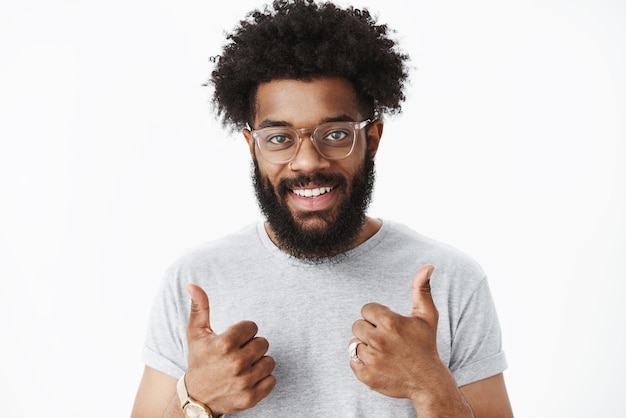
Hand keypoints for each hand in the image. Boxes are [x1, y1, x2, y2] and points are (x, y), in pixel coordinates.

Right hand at [184, 284, 275, 414]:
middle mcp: (235, 363)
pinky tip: (248, 380)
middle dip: (252, 346)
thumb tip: (192, 285)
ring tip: (243, 367)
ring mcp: (244, 382)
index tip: (232, 340)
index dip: (243, 332)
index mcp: (224, 344)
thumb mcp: (196, 333)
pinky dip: (263, 380)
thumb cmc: (199, 361)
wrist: (197, 398)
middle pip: (263, 342)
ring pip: (270, 361)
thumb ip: (199, 307)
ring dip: (258, 363)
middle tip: (237, 354)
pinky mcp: (251, 397)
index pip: (253, 326)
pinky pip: (272, 380)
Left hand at [350, 264, 446, 400]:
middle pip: (357, 325)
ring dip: (365, 347)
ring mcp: (372, 360)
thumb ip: (422, 289)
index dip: (377, 317)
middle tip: (387, 340)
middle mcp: (379, 340)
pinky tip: (379, 364)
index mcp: (390, 322)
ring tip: (384, 353)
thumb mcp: (427, 316)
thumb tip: (428, 266)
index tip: (390, 326)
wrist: (427, 382)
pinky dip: (362, 363)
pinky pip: (352, 361)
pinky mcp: (366, 376)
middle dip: (370, 331)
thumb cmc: (425, 344)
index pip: (366, 310)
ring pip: (354, 343)